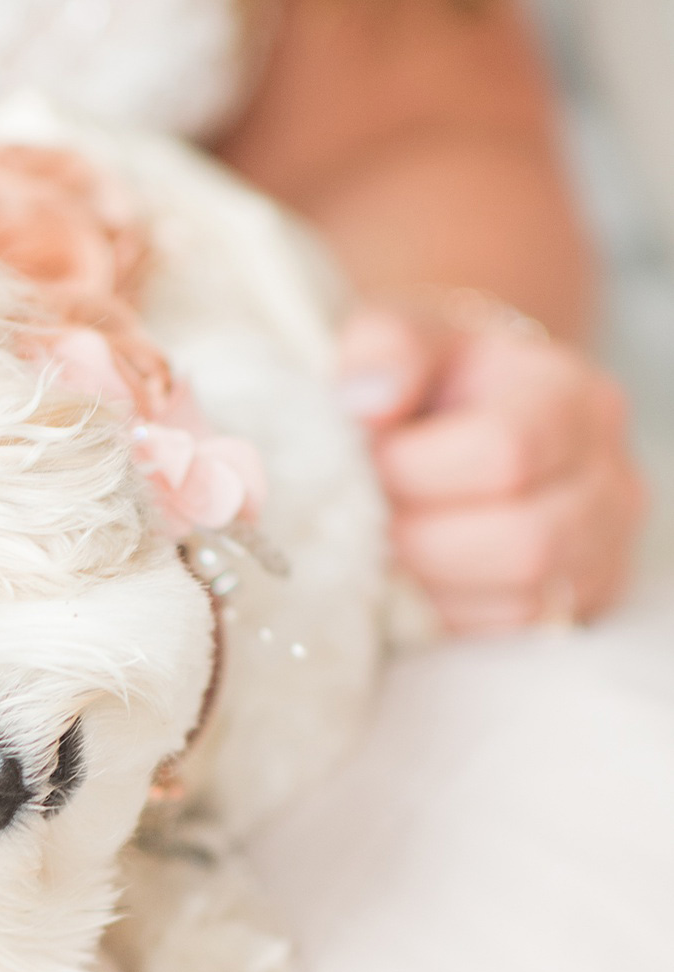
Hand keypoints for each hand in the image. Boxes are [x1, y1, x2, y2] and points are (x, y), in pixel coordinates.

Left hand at [337, 299, 644, 633]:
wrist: (460, 419)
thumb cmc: (426, 382)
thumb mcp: (402, 341)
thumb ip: (384, 349)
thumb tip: (366, 401)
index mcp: (571, 397)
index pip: (506, 452)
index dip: (414, 470)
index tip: (362, 459)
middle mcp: (610, 474)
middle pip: (526, 541)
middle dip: (421, 539)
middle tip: (366, 518)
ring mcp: (603, 546)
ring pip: (522, 598)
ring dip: (432, 583)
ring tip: (384, 545)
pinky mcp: (577, 602)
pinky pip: (511, 631)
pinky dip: (449, 614)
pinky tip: (413, 576)